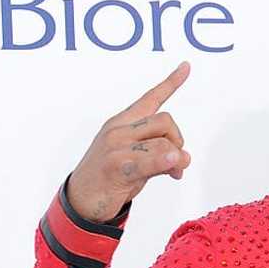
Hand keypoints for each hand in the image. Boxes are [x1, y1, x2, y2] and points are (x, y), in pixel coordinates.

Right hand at [66, 62, 192, 222]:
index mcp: (122, 123)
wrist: (82, 200)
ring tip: (173, 173)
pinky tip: (174, 166)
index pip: (150, 99)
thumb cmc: (112, 178)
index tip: (186, 66)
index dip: (170, 83)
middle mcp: (118, 130)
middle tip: (177, 162)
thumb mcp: (138, 160)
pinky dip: (165, 162)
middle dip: (178, 141)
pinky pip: (151, 160)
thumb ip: (160, 152)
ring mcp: (116, 147)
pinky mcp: (117, 166)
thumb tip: (183, 158)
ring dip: (176, 161)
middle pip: (166, 122)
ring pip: (164, 144)